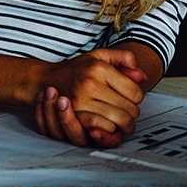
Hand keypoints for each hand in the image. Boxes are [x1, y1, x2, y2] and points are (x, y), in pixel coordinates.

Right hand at [33, 48, 148, 144]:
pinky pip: (103, 129)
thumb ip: (124, 58)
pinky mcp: (74, 116)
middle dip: (131, 114)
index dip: (136, 98)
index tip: (128, 98)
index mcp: (99, 69)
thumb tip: (141, 76)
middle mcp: (89, 84)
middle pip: (130, 110)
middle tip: (124, 111)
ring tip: (118, 120)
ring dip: (122, 125)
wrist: (45, 80)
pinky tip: (105, 125)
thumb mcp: (99, 56)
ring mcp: (81, 101)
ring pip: (119, 122)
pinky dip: (108, 130)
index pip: (136, 93)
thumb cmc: (75, 70)